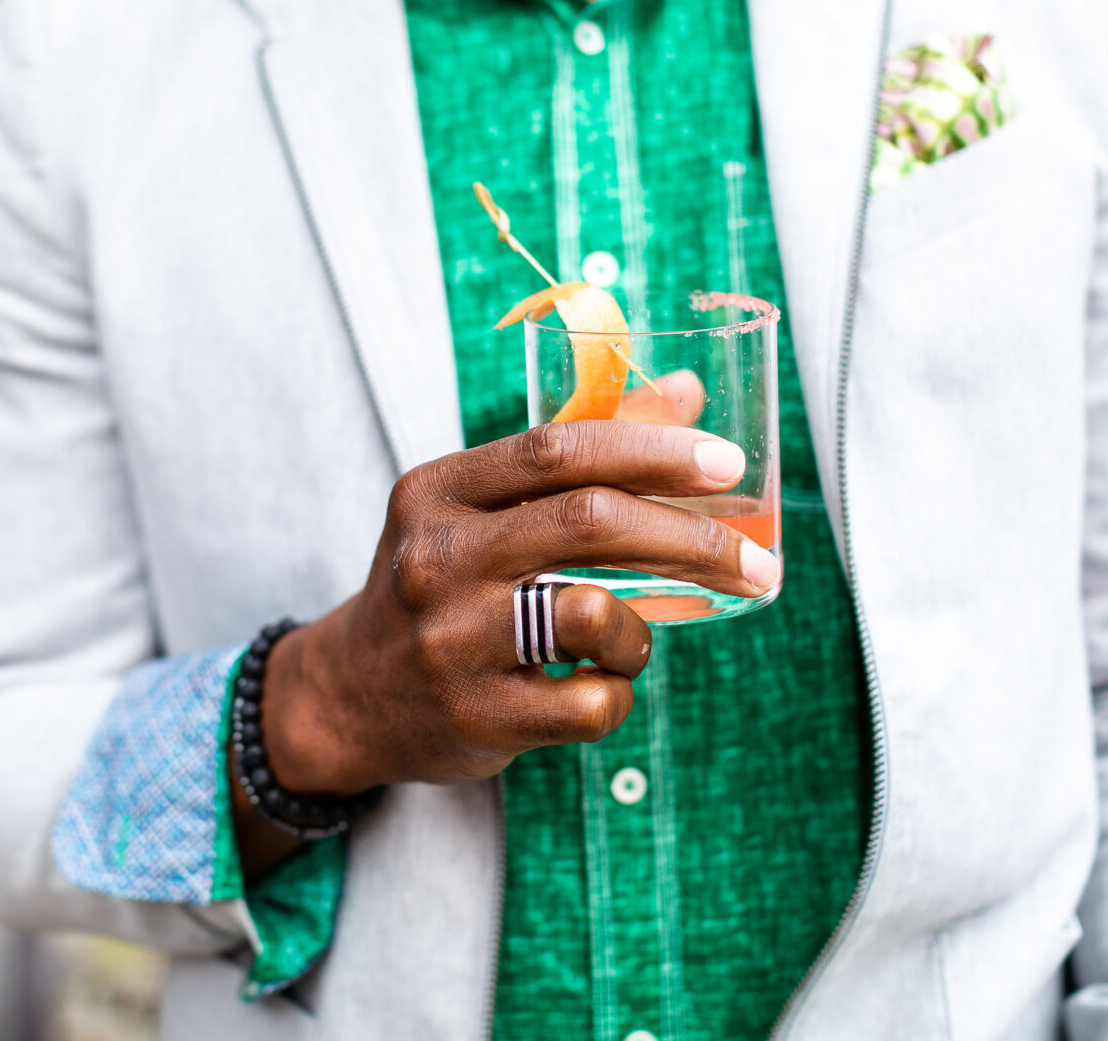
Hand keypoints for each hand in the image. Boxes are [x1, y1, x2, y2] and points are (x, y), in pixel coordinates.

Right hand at [261, 421, 778, 794]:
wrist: (351, 695)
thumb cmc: (442, 584)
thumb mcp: (485, 507)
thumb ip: (584, 450)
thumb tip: (688, 391)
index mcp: (440, 490)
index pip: (558, 449)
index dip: (652, 448)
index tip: (728, 462)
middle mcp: (439, 558)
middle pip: (589, 522)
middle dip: (692, 537)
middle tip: (756, 561)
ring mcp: (451, 641)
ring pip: (593, 615)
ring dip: (641, 628)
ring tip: (635, 638)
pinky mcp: (474, 716)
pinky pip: (588, 703)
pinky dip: (617, 692)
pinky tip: (599, 685)